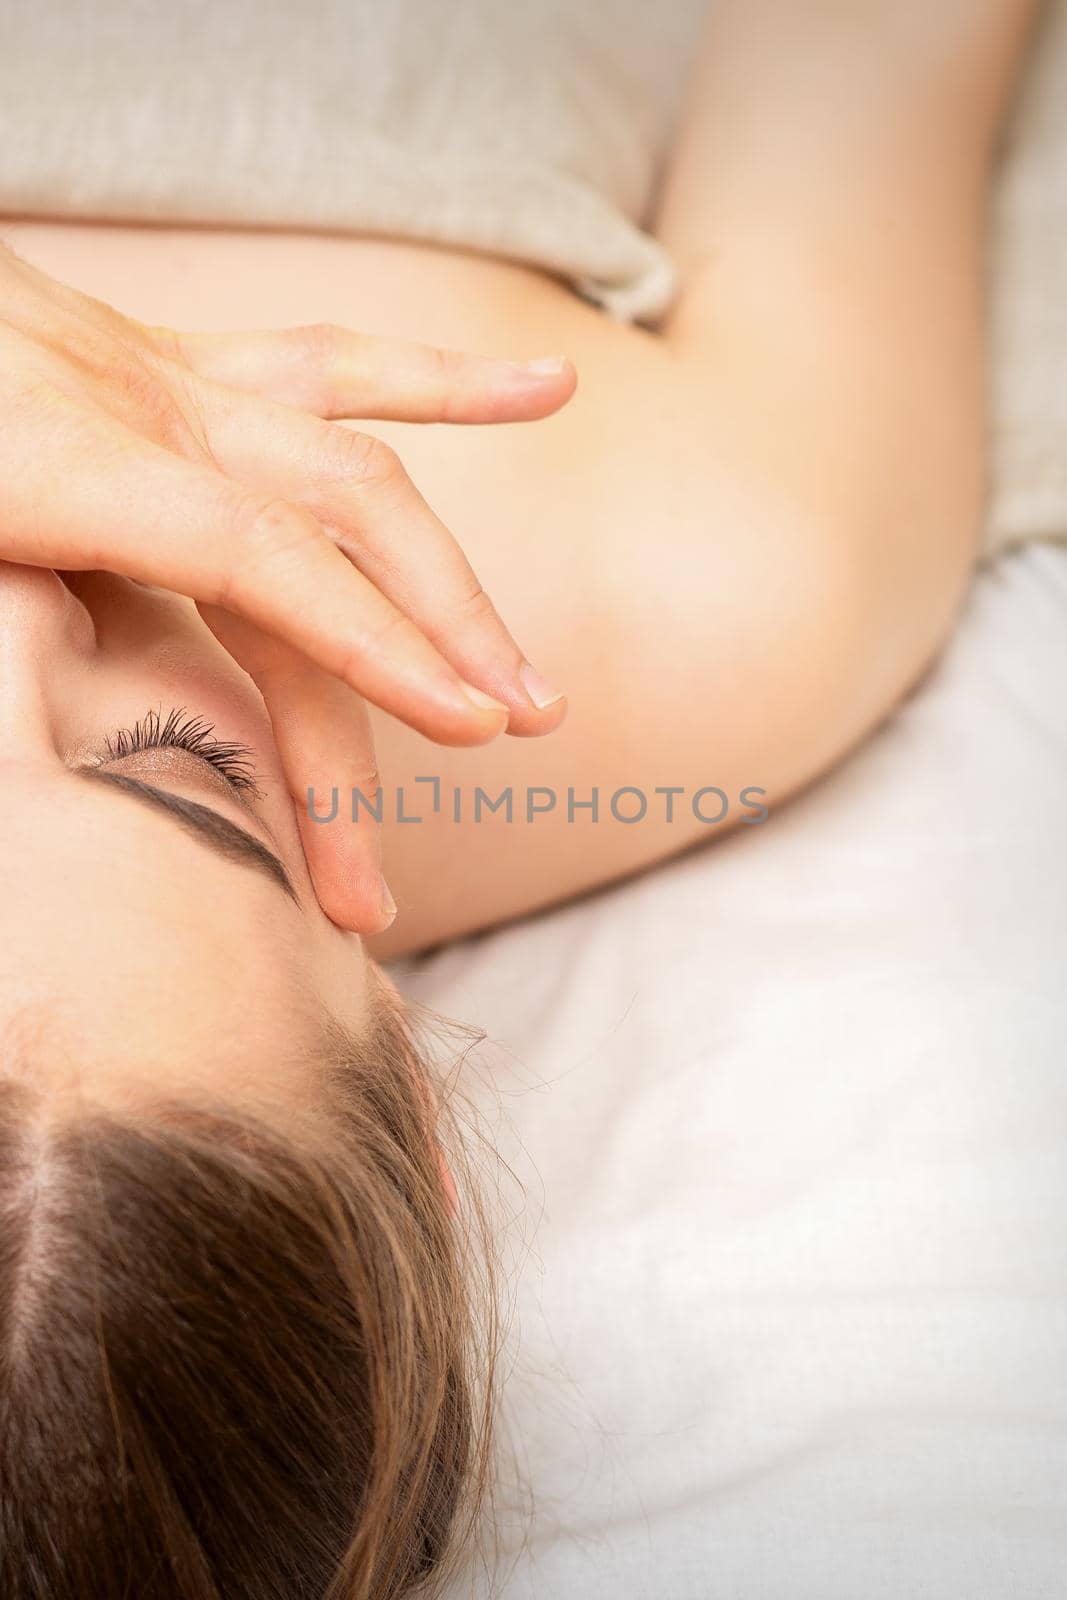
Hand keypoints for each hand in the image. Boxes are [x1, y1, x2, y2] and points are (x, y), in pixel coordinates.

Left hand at [0, 242, 574, 929]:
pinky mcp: (176, 362)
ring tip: (535, 684)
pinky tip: (546, 392)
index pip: (261, 558)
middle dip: (436, 640)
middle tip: (507, 740)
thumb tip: (38, 703)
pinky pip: (331, 367)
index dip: (375, 645)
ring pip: (358, 469)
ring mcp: (170, 378)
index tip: (469, 727)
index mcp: (58, 457)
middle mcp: (142, 409)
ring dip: (456, 581)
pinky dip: (443, 384)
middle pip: (337, 528)